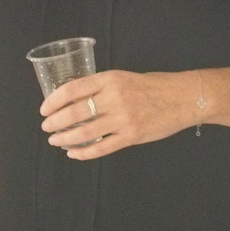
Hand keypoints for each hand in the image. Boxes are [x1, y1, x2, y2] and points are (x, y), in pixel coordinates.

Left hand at [42, 69, 193, 160]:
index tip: (44, 109)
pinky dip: (83, 153)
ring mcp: (123, 119)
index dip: (53, 100)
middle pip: (74, 113)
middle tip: (46, 127)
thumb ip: (103, 87)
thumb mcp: (126, 78)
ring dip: (65, 138)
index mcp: (111, 79)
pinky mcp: (131, 136)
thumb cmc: (156, 85)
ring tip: (56, 140)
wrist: (185, 98)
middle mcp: (114, 98)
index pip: (72, 89)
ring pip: (84, 133)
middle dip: (55, 122)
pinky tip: (74, 153)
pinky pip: (101, 147)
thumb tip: (77, 100)